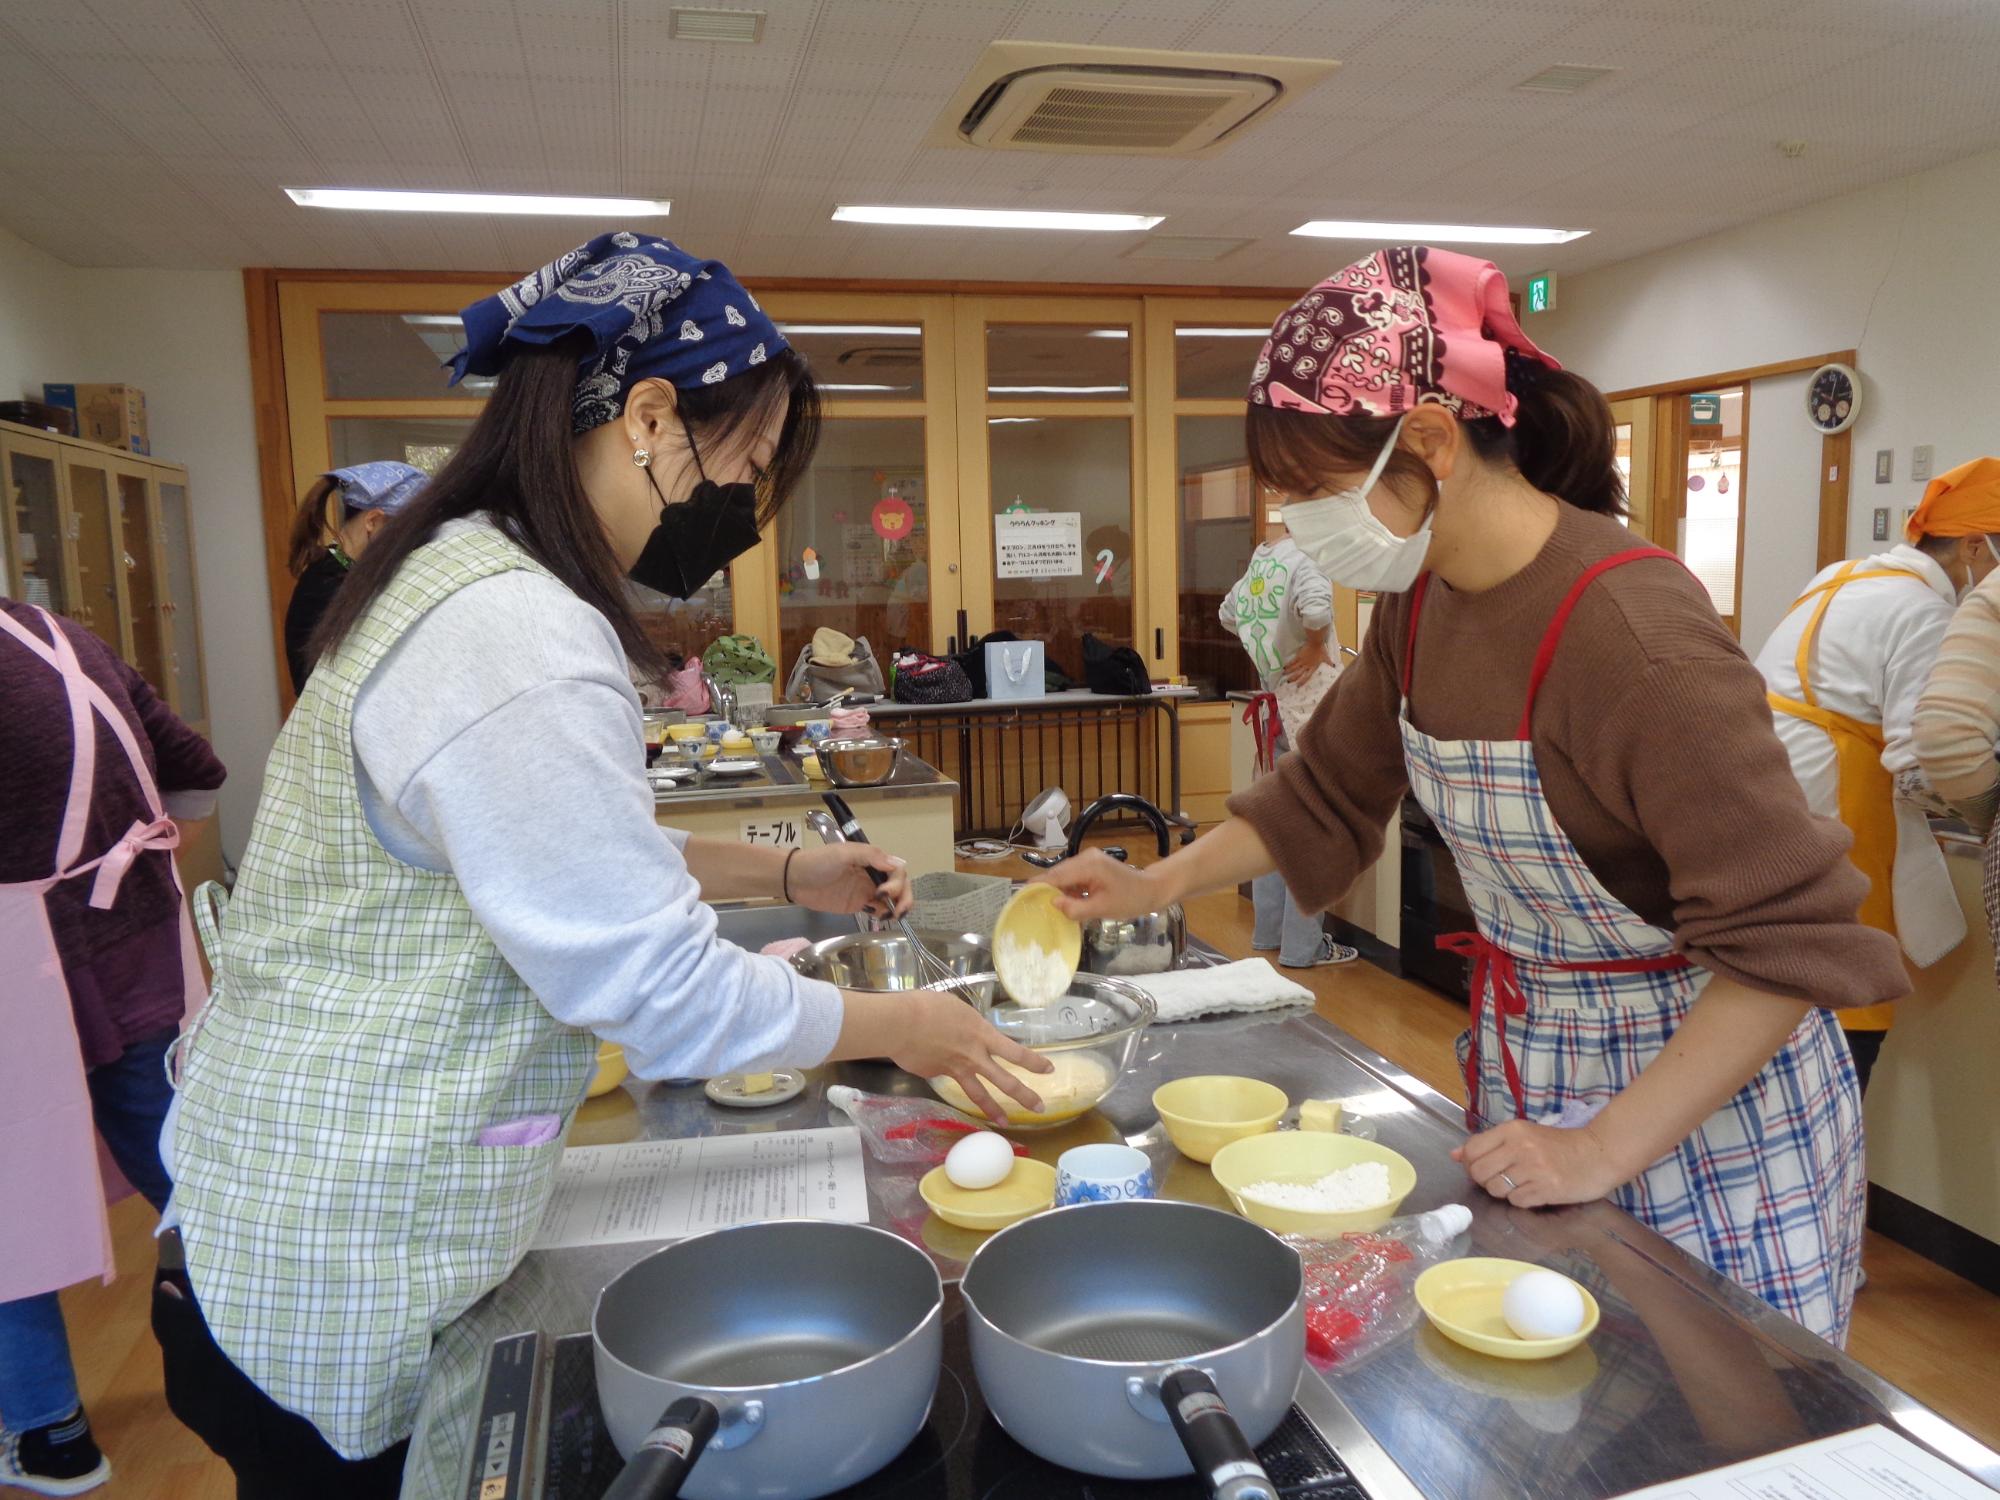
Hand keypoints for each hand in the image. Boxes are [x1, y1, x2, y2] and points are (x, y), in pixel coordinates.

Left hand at [786, 843, 910, 918]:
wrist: (794, 879)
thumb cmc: (818, 862)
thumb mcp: (843, 853)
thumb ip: (870, 856)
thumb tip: (898, 864)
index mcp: (871, 859)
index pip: (897, 870)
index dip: (897, 882)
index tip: (884, 892)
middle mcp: (872, 874)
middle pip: (899, 885)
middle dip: (904, 897)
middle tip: (898, 911)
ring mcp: (866, 890)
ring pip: (892, 899)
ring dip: (898, 907)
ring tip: (892, 916)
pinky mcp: (858, 904)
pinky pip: (879, 909)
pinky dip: (885, 914)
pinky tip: (880, 918)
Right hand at [890, 992, 1053, 1124]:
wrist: (901, 1024)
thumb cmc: (929, 1007)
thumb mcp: (957, 1009)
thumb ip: (967, 1024)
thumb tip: (965, 1033)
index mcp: (982, 1035)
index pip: (1016, 1053)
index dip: (1034, 1063)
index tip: (1049, 1069)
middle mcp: (974, 1057)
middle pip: (1005, 1081)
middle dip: (1025, 1096)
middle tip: (1040, 1108)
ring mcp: (955, 1070)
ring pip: (980, 1095)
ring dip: (995, 1110)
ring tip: (1006, 1123)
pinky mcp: (937, 1076)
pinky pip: (945, 1076)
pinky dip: (942, 1070)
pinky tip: (932, 1061)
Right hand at [1033, 848, 1172, 923]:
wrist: (1152, 889)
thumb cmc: (1130, 900)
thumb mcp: (1102, 909)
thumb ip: (1075, 908)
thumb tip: (1053, 903)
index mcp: (1088, 865)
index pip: (1056, 876)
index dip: (1038, 886)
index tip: (1022, 897)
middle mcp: (1086, 857)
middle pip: (1057, 873)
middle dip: (1046, 890)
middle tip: (1034, 907)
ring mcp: (1089, 859)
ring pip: (1064, 875)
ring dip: (1058, 891)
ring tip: (1051, 908)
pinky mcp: (1092, 864)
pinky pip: (1073, 876)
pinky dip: (1069, 888)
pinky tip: (1068, 902)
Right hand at [1282, 641, 1330, 684]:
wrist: (1316, 642)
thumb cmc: (1321, 650)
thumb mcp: (1326, 658)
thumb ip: (1329, 662)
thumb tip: (1334, 666)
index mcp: (1313, 667)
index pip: (1307, 676)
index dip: (1302, 681)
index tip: (1298, 686)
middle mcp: (1306, 666)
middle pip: (1298, 674)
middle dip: (1293, 678)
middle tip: (1288, 682)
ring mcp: (1302, 661)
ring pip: (1294, 668)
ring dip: (1288, 672)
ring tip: (1283, 675)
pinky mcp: (1298, 656)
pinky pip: (1292, 661)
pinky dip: (1288, 665)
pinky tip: (1283, 667)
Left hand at [1452, 1120, 1627, 1207]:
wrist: (1598, 1154)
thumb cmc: (1559, 1146)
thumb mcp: (1523, 1136)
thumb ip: (1488, 1144)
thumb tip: (1455, 1154)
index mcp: (1512, 1130)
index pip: (1471, 1150)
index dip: (1470, 1163)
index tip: (1483, 1167)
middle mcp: (1520, 1147)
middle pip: (1479, 1173)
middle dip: (1485, 1180)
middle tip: (1502, 1178)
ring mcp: (1533, 1169)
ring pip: (1495, 1189)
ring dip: (1504, 1191)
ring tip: (1521, 1183)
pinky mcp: (1546, 1189)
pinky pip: (1516, 1202)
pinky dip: (1522, 1200)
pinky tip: (1535, 1191)